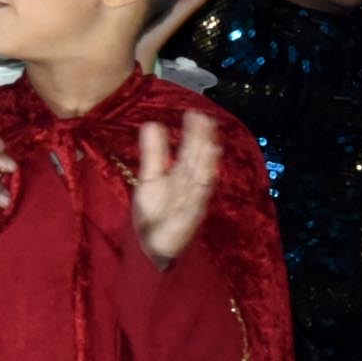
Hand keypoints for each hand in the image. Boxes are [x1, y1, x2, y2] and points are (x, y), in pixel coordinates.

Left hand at [128, 117, 222, 263]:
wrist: (150, 246)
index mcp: (182, 175)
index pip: (190, 151)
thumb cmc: (154, 212)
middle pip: (198, 161)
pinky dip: (200, 191)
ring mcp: (191, 203)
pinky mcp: (188, 220)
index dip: (193, 134)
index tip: (195, 114)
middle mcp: (190, 187)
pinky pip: (196, 204)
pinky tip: (205, 177)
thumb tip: (151, 123)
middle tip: (205, 120)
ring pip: (202, 179)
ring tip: (211, 144)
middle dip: (202, 142)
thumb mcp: (150, 177)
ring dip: (207, 163)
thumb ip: (153, 153)